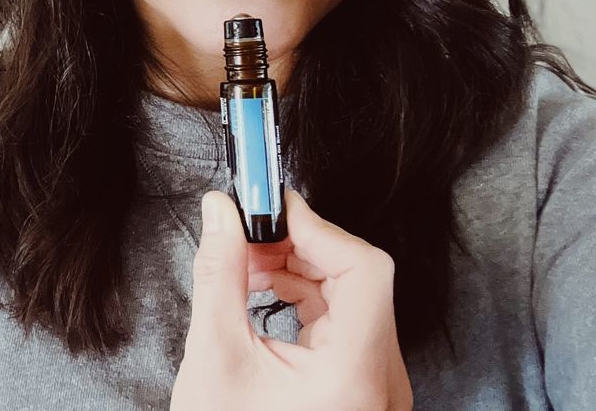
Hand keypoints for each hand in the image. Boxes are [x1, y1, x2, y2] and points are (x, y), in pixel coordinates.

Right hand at [169, 188, 412, 410]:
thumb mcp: (214, 356)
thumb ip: (219, 274)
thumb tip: (221, 210)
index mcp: (355, 375)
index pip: (364, 269)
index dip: (317, 227)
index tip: (270, 207)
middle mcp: (381, 382)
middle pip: (358, 277)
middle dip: (297, 245)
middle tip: (244, 233)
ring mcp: (375, 387)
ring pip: (351, 295)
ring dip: (296, 268)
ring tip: (241, 267)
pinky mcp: (360, 387)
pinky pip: (344, 321)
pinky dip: (303, 296)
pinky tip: (258, 292)